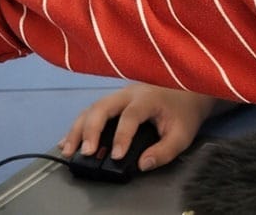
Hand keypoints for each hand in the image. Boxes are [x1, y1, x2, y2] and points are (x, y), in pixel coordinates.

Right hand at [59, 84, 216, 171]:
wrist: (187, 92)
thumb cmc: (183, 112)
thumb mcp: (182, 135)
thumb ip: (164, 151)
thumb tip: (143, 164)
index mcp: (148, 98)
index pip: (130, 116)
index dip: (121, 136)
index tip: (117, 156)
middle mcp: (129, 94)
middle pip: (102, 106)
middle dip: (90, 130)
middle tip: (86, 152)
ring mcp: (118, 95)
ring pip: (92, 108)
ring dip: (78, 129)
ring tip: (68, 150)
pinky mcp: (113, 102)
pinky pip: (91, 111)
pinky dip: (78, 126)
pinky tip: (68, 141)